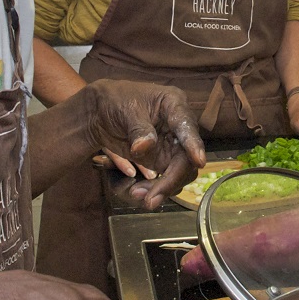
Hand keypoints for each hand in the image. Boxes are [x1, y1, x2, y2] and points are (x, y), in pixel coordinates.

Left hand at [83, 80, 206, 209]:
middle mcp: (178, 129)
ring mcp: (171, 147)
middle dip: (170, 180)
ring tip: (136, 194)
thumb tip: (144, 147)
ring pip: (177, 173)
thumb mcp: (124, 110)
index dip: (193, 144)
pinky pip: (163, 179)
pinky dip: (152, 188)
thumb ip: (137, 129)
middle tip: (150, 199)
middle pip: (186, 158)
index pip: (187, 127)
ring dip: (160, 188)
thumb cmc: (115, 100)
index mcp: (174, 106)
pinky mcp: (161, 161)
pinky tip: (135, 192)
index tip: (199, 161)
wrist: (100, 112)